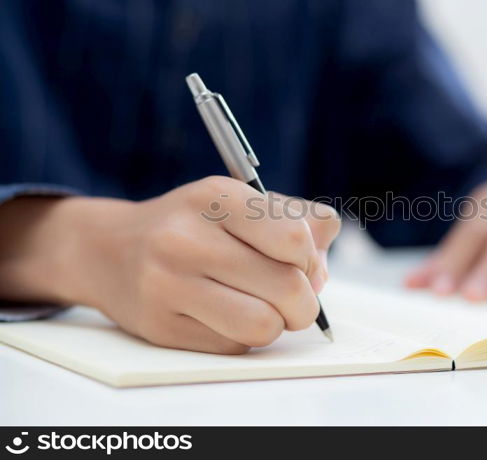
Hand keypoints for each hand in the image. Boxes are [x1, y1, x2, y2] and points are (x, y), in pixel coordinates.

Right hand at [0, 176, 340, 352]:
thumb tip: (321, 269)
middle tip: (295, 299)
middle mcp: (186, 238)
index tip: (301, 264)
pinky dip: (245, 336)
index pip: (294, 239)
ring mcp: (168, 284)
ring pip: (264, 325)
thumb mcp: (239, 201)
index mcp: (215, 197)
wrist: (110, 250)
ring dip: (278, 324)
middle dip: (305, 302)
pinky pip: (234, 345)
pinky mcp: (161, 326)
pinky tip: (227, 315)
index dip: (311, 259)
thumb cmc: (191, 225)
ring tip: (267, 309)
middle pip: (287, 287)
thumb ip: (298, 219)